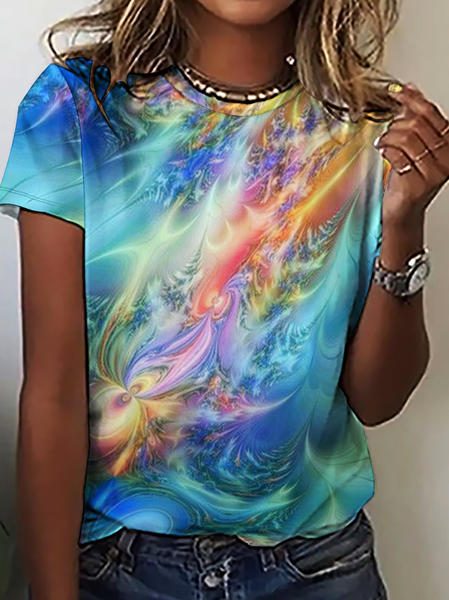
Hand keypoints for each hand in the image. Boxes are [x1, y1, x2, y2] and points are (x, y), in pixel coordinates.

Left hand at [374, 82, 448, 227]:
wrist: (404, 207)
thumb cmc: (409, 176)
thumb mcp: (417, 144)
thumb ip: (416, 118)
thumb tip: (410, 88)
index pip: (430, 113)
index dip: (410, 99)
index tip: (395, 92)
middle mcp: (447, 156)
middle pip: (416, 124)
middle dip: (396, 124)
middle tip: (388, 132)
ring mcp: (434, 170)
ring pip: (406, 137)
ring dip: (389, 137)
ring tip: (384, 143)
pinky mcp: (418, 182)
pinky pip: (397, 155)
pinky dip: (386, 150)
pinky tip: (383, 152)